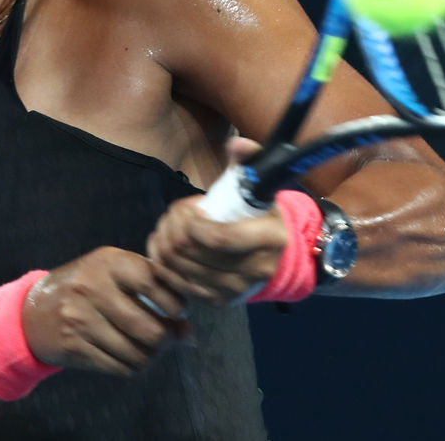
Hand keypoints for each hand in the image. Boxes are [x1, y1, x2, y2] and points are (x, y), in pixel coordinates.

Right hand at [20, 246, 188, 375]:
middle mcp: (92, 287)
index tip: (178, 310)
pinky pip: (120, 367)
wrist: (33, 312)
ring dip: (150, 356)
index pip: (153, 282)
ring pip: (137, 353)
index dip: (175, 302)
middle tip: (166, 336)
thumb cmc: (87, 288)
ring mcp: (80, 319)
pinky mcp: (73, 346)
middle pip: (150, 328)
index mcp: (107, 262)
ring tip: (148, 347)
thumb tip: (188, 334)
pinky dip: (133, 366)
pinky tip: (129, 356)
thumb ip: (153, 293)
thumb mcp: (114, 276)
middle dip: (166, 339)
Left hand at [146, 138, 288, 304]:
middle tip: (177, 212)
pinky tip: (167, 246)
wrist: (280, 257)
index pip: (220, 238)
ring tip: (171, 226)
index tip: (191, 207)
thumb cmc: (265, 215)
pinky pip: (177, 283)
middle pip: (192, 252)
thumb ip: (250, 160)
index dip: (193, 222)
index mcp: (269, 239)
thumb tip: (235, 143)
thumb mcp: (263, 186)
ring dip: (165, 242)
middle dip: (174, 226)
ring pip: (179, 268)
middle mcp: (254, 270)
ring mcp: (235, 290)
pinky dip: (164, 263)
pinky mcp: (219, 301)